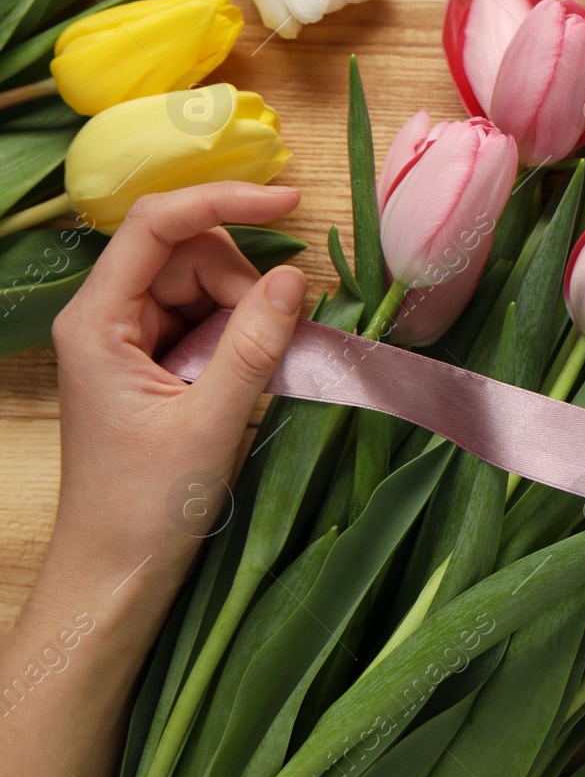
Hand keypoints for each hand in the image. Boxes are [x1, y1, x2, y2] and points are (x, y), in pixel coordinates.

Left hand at [49, 181, 307, 602]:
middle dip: (242, 283)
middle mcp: (107, 318)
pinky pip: (207, 322)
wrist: (116, 575)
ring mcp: (130, 341)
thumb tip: (293, 277)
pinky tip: (251, 379)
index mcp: (97, 321)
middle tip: (272, 344)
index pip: (157, 224)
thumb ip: (253, 344)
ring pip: (204, 287)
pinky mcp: (154, 365)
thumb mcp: (211, 423)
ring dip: (246, 315)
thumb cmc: (147, 507)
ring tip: (258, 376)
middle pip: (188, 254)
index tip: (291, 204)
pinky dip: (240, 338)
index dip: (223, 201)